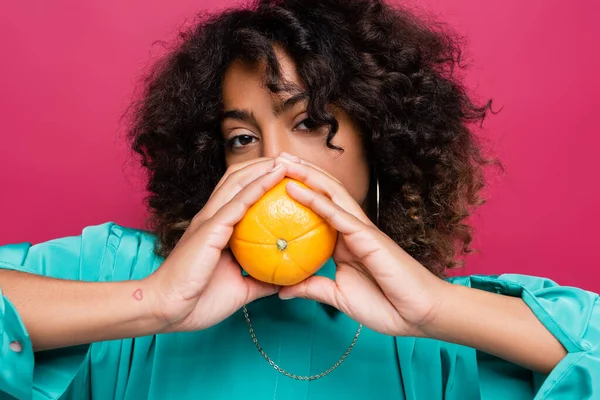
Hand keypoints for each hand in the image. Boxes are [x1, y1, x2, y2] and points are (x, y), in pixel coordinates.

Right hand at [144, 158, 286, 331]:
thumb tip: (285, 280)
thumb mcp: (240, 290)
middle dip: (267, 164)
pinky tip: (278, 174)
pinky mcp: (209, 228)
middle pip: (240, 178)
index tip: (290, 177)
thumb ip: (261, 281)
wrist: (166, 310)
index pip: (241, 193)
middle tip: (295, 161)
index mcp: (216, 228)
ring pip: (239, 181)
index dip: (263, 179)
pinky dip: (260, 184)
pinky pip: (239, 201)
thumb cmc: (198, 302)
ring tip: (290, 159)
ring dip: (266, 166)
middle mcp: (212, 217)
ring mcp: (209, 219)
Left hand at [275, 153, 450, 336]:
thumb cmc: (385, 306)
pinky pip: (338, 215)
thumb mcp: (338, 296)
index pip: (319, 208)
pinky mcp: (369, 237)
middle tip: (275, 158)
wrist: (419, 315)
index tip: (274, 182)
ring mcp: (361, 230)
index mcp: (345, 241)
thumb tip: (282, 290)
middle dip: (301, 172)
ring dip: (306, 175)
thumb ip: (312, 288)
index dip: (299, 191)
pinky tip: (296, 189)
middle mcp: (352, 229)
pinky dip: (316, 200)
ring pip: (331, 193)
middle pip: (324, 192)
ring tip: (283, 161)